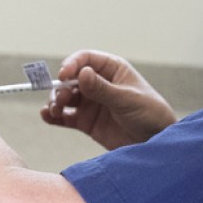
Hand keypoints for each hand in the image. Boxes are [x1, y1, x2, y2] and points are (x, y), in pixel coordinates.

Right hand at [42, 50, 176, 150]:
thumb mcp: (127, 100)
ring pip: (65, 97)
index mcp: (112, 70)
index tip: (64, 75)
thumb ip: (102, 89)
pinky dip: (54, 116)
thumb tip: (82, 73)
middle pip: (71, 79)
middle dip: (61, 87)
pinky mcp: (86, 122)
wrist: (155, 143)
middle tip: (61, 99)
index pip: (86, 59)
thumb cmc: (150, 114)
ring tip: (54, 110)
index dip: (72, 64)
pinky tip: (47, 116)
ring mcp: (91, 103)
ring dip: (56, 101)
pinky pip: (65, 117)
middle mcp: (98, 84)